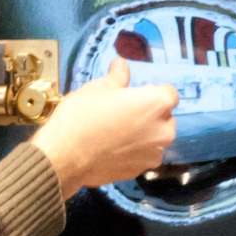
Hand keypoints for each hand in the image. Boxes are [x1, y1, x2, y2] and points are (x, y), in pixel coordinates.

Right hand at [32, 58, 177, 197]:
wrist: (65, 155)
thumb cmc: (83, 115)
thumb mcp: (98, 88)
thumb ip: (118, 77)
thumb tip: (121, 63)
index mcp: (157, 103)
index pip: (169, 93)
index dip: (152, 93)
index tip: (135, 95)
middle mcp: (164, 130)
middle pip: (165, 118)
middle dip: (150, 115)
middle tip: (124, 114)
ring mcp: (153, 154)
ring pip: (155, 139)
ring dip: (144, 135)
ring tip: (116, 134)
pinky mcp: (140, 171)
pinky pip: (143, 157)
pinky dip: (133, 153)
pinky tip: (112, 150)